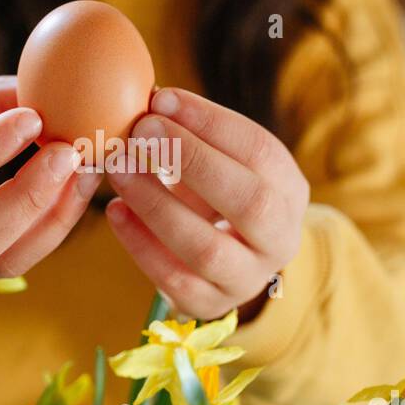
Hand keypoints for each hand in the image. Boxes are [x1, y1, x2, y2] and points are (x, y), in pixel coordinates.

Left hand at [104, 87, 308, 321]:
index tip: (161, 99)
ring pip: (207, 248)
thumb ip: (191, 136)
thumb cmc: (216, 196)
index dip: (210, 122)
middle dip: (191, 160)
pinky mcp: (211, 306)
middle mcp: (281, 239)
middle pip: (248, 201)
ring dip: (157, 203)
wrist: (226, 264)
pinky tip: (115, 210)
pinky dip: (140, 244)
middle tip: (140, 131)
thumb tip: (148, 99)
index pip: (260, 150)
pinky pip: (174, 280)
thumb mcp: (219, 163)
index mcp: (290, 191)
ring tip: (118, 168)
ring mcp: (248, 279)